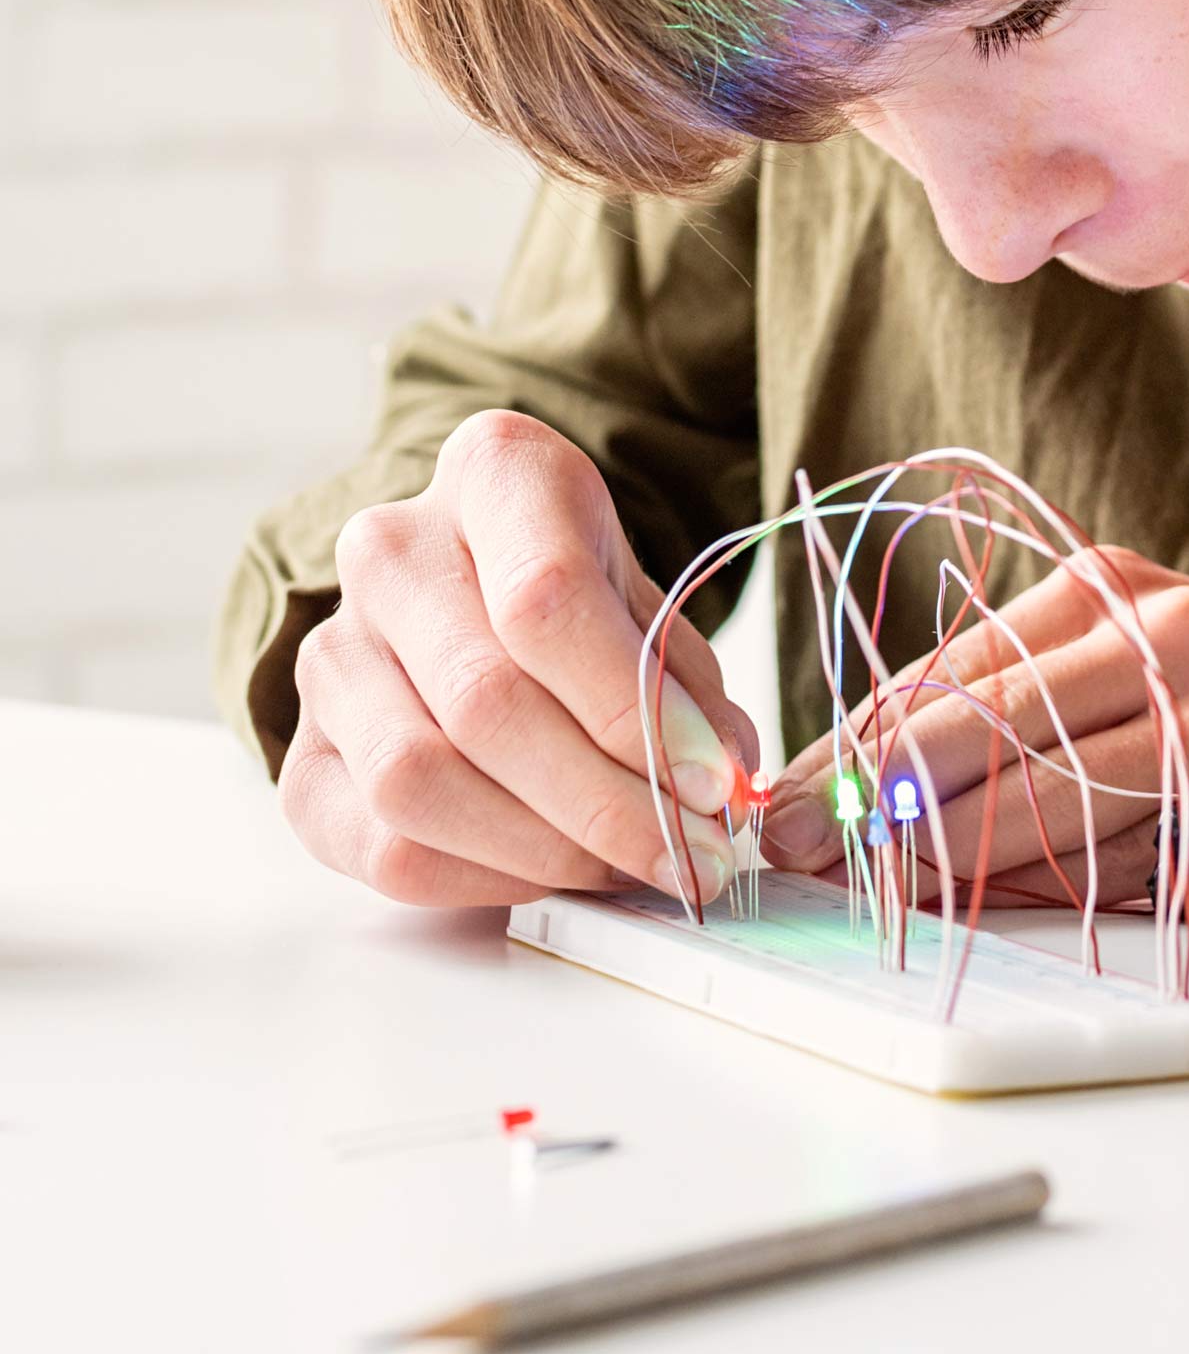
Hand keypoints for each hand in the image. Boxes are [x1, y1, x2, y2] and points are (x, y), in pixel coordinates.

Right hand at [279, 409, 756, 908]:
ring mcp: (332, 652)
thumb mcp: (646, 593)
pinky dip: (480, 878)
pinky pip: (380, 844)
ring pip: (416, 781)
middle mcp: (391, 552)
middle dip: (603, 802)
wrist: (471, 575)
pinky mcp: (304, 754)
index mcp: (494, 474)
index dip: (631, 709)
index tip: (708, 783)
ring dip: (540, 848)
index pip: (546, 598)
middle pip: (484, 700)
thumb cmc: (574, 580)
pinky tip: (552, 872)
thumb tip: (720, 782)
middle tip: (687, 853)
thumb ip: (684, 681)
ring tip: (625, 864)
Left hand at [759, 550, 1188, 900]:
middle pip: (988, 713)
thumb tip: (915, 801)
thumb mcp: (1174, 673)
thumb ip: (1057, 717)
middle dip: (874, 787)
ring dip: (949, 847)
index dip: (862, 732)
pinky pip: (1149, 848)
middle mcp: (1167, 630)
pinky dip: (1070, 885)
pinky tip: (1007, 909)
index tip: (784, 792)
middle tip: (791, 844)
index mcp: (1126, 588)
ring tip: (871, 887)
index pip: (959, 660)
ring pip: (1055, 784)